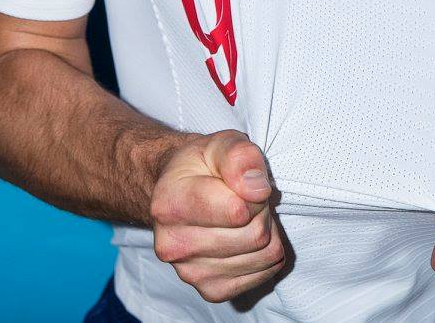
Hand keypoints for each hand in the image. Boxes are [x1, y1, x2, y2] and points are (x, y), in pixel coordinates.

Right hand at [150, 129, 288, 303]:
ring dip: (265, 233)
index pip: (239, 211)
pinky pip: (261, 277)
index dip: (254, 192)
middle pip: (255, 236)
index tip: (244, 183)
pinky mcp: (209, 290)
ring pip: (263, 257)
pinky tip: (244, 239)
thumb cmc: (202, 165)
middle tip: (246, 199)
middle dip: (262, 212)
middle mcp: (173, 245)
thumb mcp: (221, 144)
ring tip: (244, 217)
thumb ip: (240, 157)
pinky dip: (264, 257)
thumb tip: (257, 189)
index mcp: (169, 204)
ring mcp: (189, 273)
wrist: (176, 193)